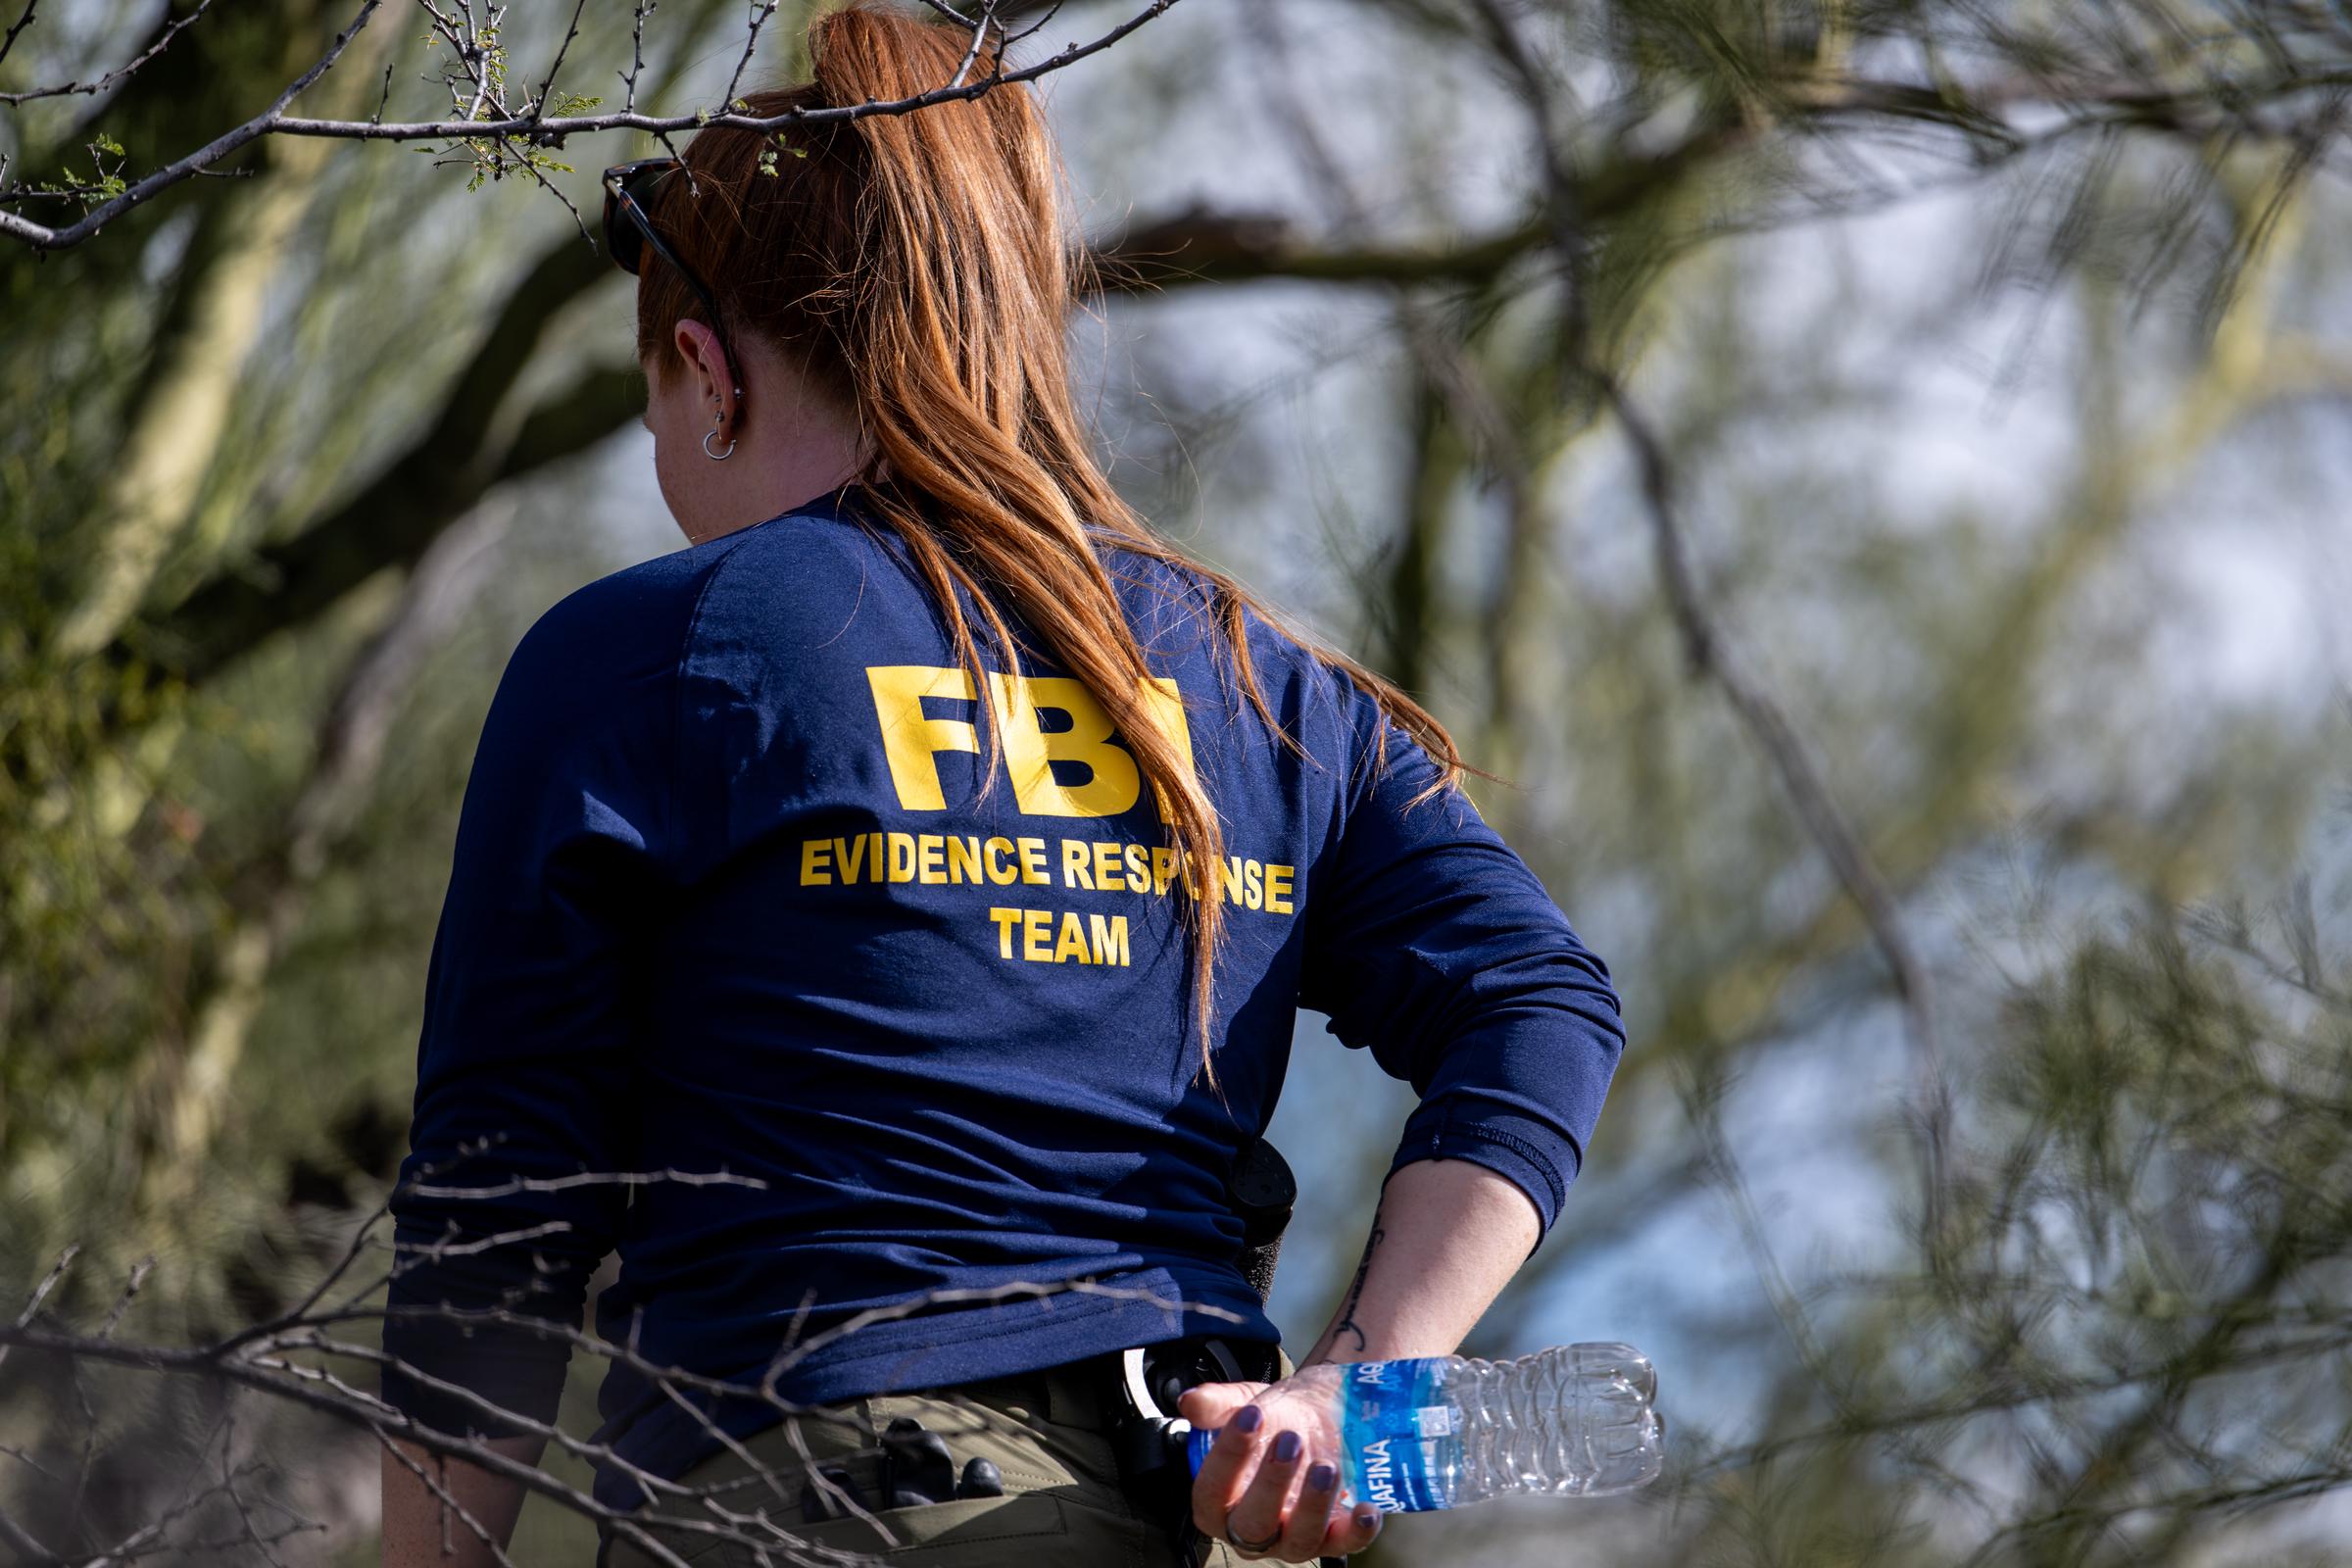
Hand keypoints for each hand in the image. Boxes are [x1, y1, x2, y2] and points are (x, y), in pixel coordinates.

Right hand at [1180, 1371, 1383, 1562]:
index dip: (1227, 1457)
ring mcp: (1294, 1538)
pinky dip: (1358, 1531)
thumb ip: (1214, 1403)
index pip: (1211, 1493)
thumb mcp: (1241, 1402)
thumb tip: (1190, 1402)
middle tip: (1290, 1441)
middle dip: (1271, 1485)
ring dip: (1313, 1506)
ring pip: (1299, 1542)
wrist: (1320, 1413)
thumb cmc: (1274, 1418)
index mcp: (1220, 1501)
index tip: (1249, 1416)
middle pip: (1253, 1526)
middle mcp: (1252, 1530)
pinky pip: (1345, 1545)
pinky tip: (1367, 1507)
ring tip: (1326, 1465)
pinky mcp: (1334, 1537)